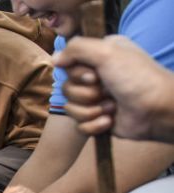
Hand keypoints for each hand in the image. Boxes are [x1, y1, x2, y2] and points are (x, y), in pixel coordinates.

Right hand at [54, 36, 173, 142]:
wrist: (156, 111)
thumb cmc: (136, 78)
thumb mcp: (107, 52)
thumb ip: (77, 48)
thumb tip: (54, 59)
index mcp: (99, 57)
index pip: (68, 65)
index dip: (77, 74)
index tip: (94, 75)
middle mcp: (96, 76)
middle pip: (66, 88)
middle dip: (85, 94)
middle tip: (106, 91)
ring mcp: (96, 99)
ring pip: (71, 108)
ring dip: (91, 110)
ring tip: (112, 107)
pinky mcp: (97, 119)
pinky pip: (79, 125)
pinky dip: (94, 124)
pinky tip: (110, 120)